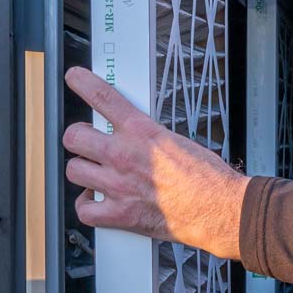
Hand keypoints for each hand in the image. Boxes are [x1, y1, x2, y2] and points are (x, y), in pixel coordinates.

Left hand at [61, 66, 247, 259]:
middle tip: (88, 141)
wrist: (217, 208)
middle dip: (79, 138)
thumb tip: (139, 137)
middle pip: (74, 137)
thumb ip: (150, 138)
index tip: (75, 78)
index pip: (102, 96)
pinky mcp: (120, 214)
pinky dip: (87, 206)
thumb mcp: (179, 140)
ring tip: (93, 172)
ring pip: (74, 170)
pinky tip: (95, 201)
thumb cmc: (208, 178)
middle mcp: (123, 156)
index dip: (82, 83)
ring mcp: (118, 185)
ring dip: (82, 170)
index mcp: (141, 132)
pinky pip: (84, 210)